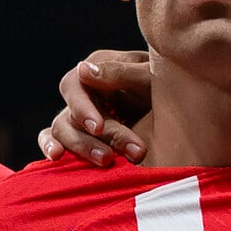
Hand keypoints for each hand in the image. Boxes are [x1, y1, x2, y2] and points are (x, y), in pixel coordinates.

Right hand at [38, 48, 156, 166]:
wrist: (179, 107)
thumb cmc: (165, 85)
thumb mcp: (149, 76)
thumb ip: (121, 72)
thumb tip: (84, 70)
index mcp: (97, 69)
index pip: (76, 86)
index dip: (83, 108)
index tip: (98, 128)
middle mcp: (84, 91)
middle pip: (69, 114)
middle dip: (89, 138)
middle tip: (109, 157)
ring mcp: (78, 114)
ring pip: (62, 129)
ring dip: (81, 148)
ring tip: (105, 161)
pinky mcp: (77, 134)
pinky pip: (54, 139)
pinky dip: (50, 146)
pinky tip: (57, 157)